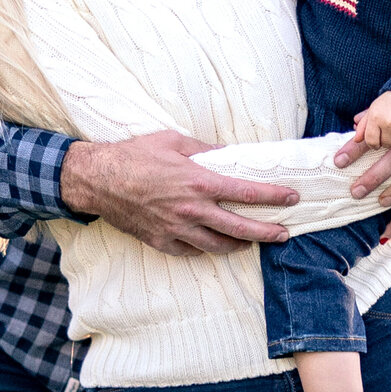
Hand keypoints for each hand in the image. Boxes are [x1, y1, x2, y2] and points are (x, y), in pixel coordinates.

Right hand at [60, 131, 299, 256]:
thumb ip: (204, 149)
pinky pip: (191, 251)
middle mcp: (191, 209)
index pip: (245, 193)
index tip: (292, 199)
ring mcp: (176, 229)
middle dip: (267, 232)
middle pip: (239, 228)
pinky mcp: (161, 241)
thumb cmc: (135, 155)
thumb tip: (227, 153)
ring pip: (218, 246)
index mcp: (198, 182)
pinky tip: (215, 245)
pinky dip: (207, 249)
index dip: (273, 197)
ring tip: (253, 243)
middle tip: (285, 233)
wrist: (98, 179)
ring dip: (240, 245)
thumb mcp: (173, 140)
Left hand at [354, 92, 390, 150]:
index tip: (379, 140)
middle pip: (386, 144)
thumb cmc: (389, 103)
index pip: (371, 142)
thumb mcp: (374, 110)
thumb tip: (356, 140)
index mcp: (375, 117)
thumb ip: (363, 125)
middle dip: (389, 139)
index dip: (375, 143)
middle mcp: (388, 121)